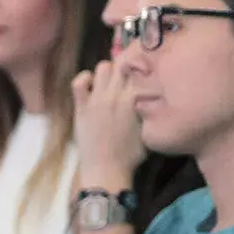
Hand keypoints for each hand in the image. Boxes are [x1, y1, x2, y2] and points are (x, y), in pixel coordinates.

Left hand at [73, 61, 146, 183]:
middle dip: (128, 67)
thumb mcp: (148, 130)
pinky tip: (92, 86)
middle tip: (129, 77)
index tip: (146, 73)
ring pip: (103, 67)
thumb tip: (154, 94)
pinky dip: (85, 79)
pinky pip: (79, 81)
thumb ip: (149, 109)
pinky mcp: (81, 105)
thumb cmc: (131, 154)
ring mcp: (96, 98)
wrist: (106, 169)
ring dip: (109, 72)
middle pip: (123, 64)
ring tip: (111, 83)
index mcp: (135, 99)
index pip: (140, 70)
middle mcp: (116, 94)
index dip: (144, 69)